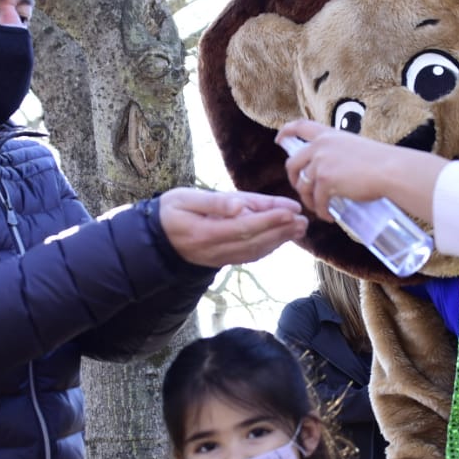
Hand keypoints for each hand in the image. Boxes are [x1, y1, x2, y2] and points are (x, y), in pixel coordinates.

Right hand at [157, 187, 305, 266]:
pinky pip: (249, 255)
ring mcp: (219, 258)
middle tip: (303, 220)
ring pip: (254, 251)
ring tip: (299, 228)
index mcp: (205, 233)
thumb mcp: (184, 199)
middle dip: (281, 231)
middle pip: (254, 241)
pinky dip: (268, 248)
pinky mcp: (222, 260)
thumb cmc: (169, 212)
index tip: (290, 211)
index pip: (244, 227)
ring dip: (279, 240)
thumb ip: (214, 203)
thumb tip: (240, 206)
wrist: (155, 239)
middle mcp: (214, 250)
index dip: (270, 220)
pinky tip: (282, 238)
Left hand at [276, 120, 445, 225]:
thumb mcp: (355, 147)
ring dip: (310, 200)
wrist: (390, 170)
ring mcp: (320, 163)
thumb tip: (333, 170)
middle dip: (293, 179)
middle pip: (293, 163)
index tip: (279, 139)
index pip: (300, 126)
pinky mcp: (325, 181)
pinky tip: (329, 216)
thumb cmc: (381, 161)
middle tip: (301, 189)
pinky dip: (321, 211)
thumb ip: (339, 153)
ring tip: (320, 208)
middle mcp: (320, 147)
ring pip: (303, 186)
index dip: (286, 132)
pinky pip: (317, 201)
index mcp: (329, 135)